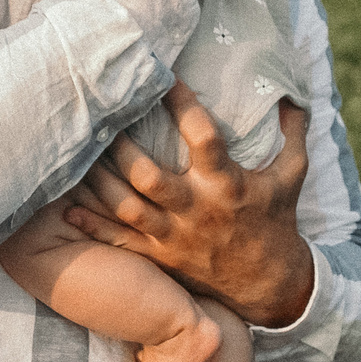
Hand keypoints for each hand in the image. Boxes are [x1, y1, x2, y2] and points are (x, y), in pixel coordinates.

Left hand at [67, 84, 314, 327]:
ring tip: (76, 152)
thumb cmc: (277, 221)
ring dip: (99, 181)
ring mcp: (174, 236)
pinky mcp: (160, 256)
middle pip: (150, 177)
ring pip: (126, 207)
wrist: (270, 286)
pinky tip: (67, 205)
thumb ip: (292, 132)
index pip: (203, 137)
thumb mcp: (292, 175)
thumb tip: (293, 92)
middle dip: (122, 148)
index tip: (164, 74)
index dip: (183, 104)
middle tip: (101, 116)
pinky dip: (92, 224)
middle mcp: (197, 209)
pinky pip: (119, 240)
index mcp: (228, 184)